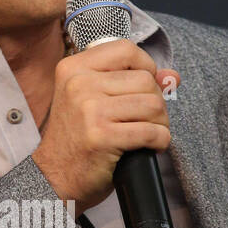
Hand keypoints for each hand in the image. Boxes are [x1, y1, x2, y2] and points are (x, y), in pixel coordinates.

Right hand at [32, 39, 179, 217]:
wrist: (54, 177)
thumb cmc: (77, 139)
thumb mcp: (94, 101)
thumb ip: (132, 82)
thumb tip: (172, 76)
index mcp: (74, 68)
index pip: (126, 49)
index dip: (146, 67)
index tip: (144, 88)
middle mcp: (79, 84)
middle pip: (145, 80)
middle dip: (156, 103)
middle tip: (147, 120)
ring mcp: (89, 110)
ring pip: (153, 104)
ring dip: (160, 123)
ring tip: (149, 134)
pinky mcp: (102, 136)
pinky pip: (151, 132)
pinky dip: (160, 141)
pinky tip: (151, 147)